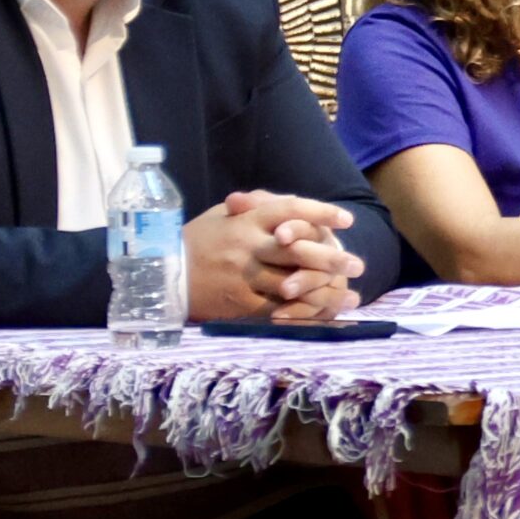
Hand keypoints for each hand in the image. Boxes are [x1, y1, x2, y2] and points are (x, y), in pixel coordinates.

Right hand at [187, 192, 366, 321]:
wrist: (161, 275)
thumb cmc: (198, 241)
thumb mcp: (223, 215)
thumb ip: (257, 207)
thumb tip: (292, 204)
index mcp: (246, 219)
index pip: (291, 209)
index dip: (322, 213)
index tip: (347, 219)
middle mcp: (248, 245)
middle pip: (299, 250)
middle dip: (332, 258)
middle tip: (358, 265)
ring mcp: (244, 276)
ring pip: (293, 282)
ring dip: (325, 291)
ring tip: (350, 295)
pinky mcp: (240, 302)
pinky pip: (278, 308)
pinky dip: (303, 312)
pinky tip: (324, 314)